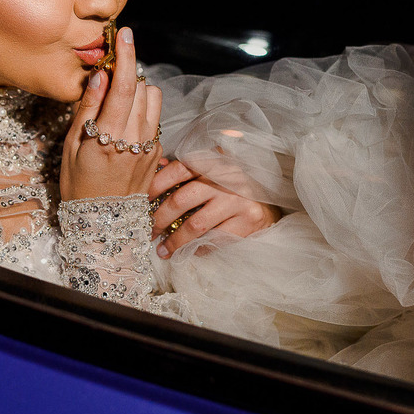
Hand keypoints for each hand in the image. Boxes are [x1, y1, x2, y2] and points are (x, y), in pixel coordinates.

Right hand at [60, 26, 162, 200]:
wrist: (102, 223)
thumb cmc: (78, 184)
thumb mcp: (72, 146)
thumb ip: (88, 108)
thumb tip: (99, 76)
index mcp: (110, 137)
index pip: (125, 86)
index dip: (126, 56)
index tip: (124, 33)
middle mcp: (136, 140)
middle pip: (143, 88)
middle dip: (129, 71)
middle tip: (110, 71)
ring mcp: (150, 147)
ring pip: (154, 100)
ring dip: (138, 90)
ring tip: (118, 99)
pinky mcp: (157, 154)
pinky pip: (154, 119)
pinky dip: (142, 110)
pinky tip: (124, 121)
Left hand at [150, 157, 279, 258]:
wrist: (271, 199)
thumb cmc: (232, 185)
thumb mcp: (211, 170)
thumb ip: (186, 168)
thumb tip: (157, 166)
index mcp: (213, 161)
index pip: (177, 170)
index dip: (155, 186)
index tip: (141, 202)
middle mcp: (226, 178)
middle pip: (181, 199)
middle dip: (159, 219)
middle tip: (149, 232)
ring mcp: (238, 200)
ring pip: (195, 225)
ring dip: (175, 241)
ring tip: (163, 250)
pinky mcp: (249, 221)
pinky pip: (215, 240)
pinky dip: (198, 248)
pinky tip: (189, 252)